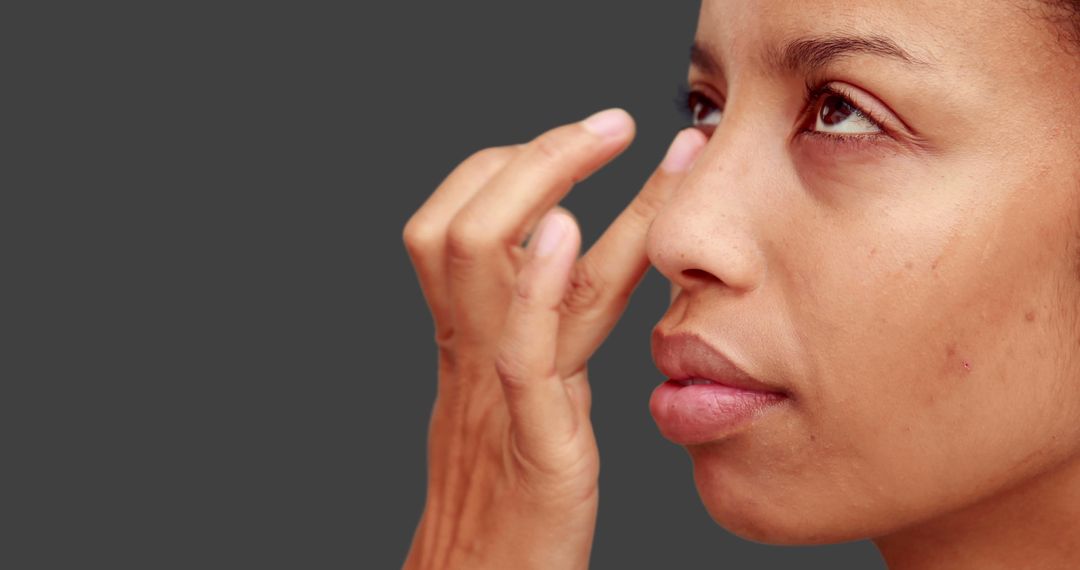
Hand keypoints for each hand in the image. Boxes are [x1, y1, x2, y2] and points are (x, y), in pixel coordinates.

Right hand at [401, 108, 705, 569]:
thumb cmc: (515, 496)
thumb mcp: (525, 396)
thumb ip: (546, 331)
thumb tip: (581, 263)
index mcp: (473, 340)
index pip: (467, 227)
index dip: (516, 169)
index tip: (583, 138)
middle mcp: (471, 351)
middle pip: (467, 223)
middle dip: (538, 156)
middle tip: (609, 123)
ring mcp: (492, 388)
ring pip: (483, 260)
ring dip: (544, 184)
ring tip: (607, 139)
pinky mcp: (530, 436)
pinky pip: (517, 349)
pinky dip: (534, 284)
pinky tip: (566, 234)